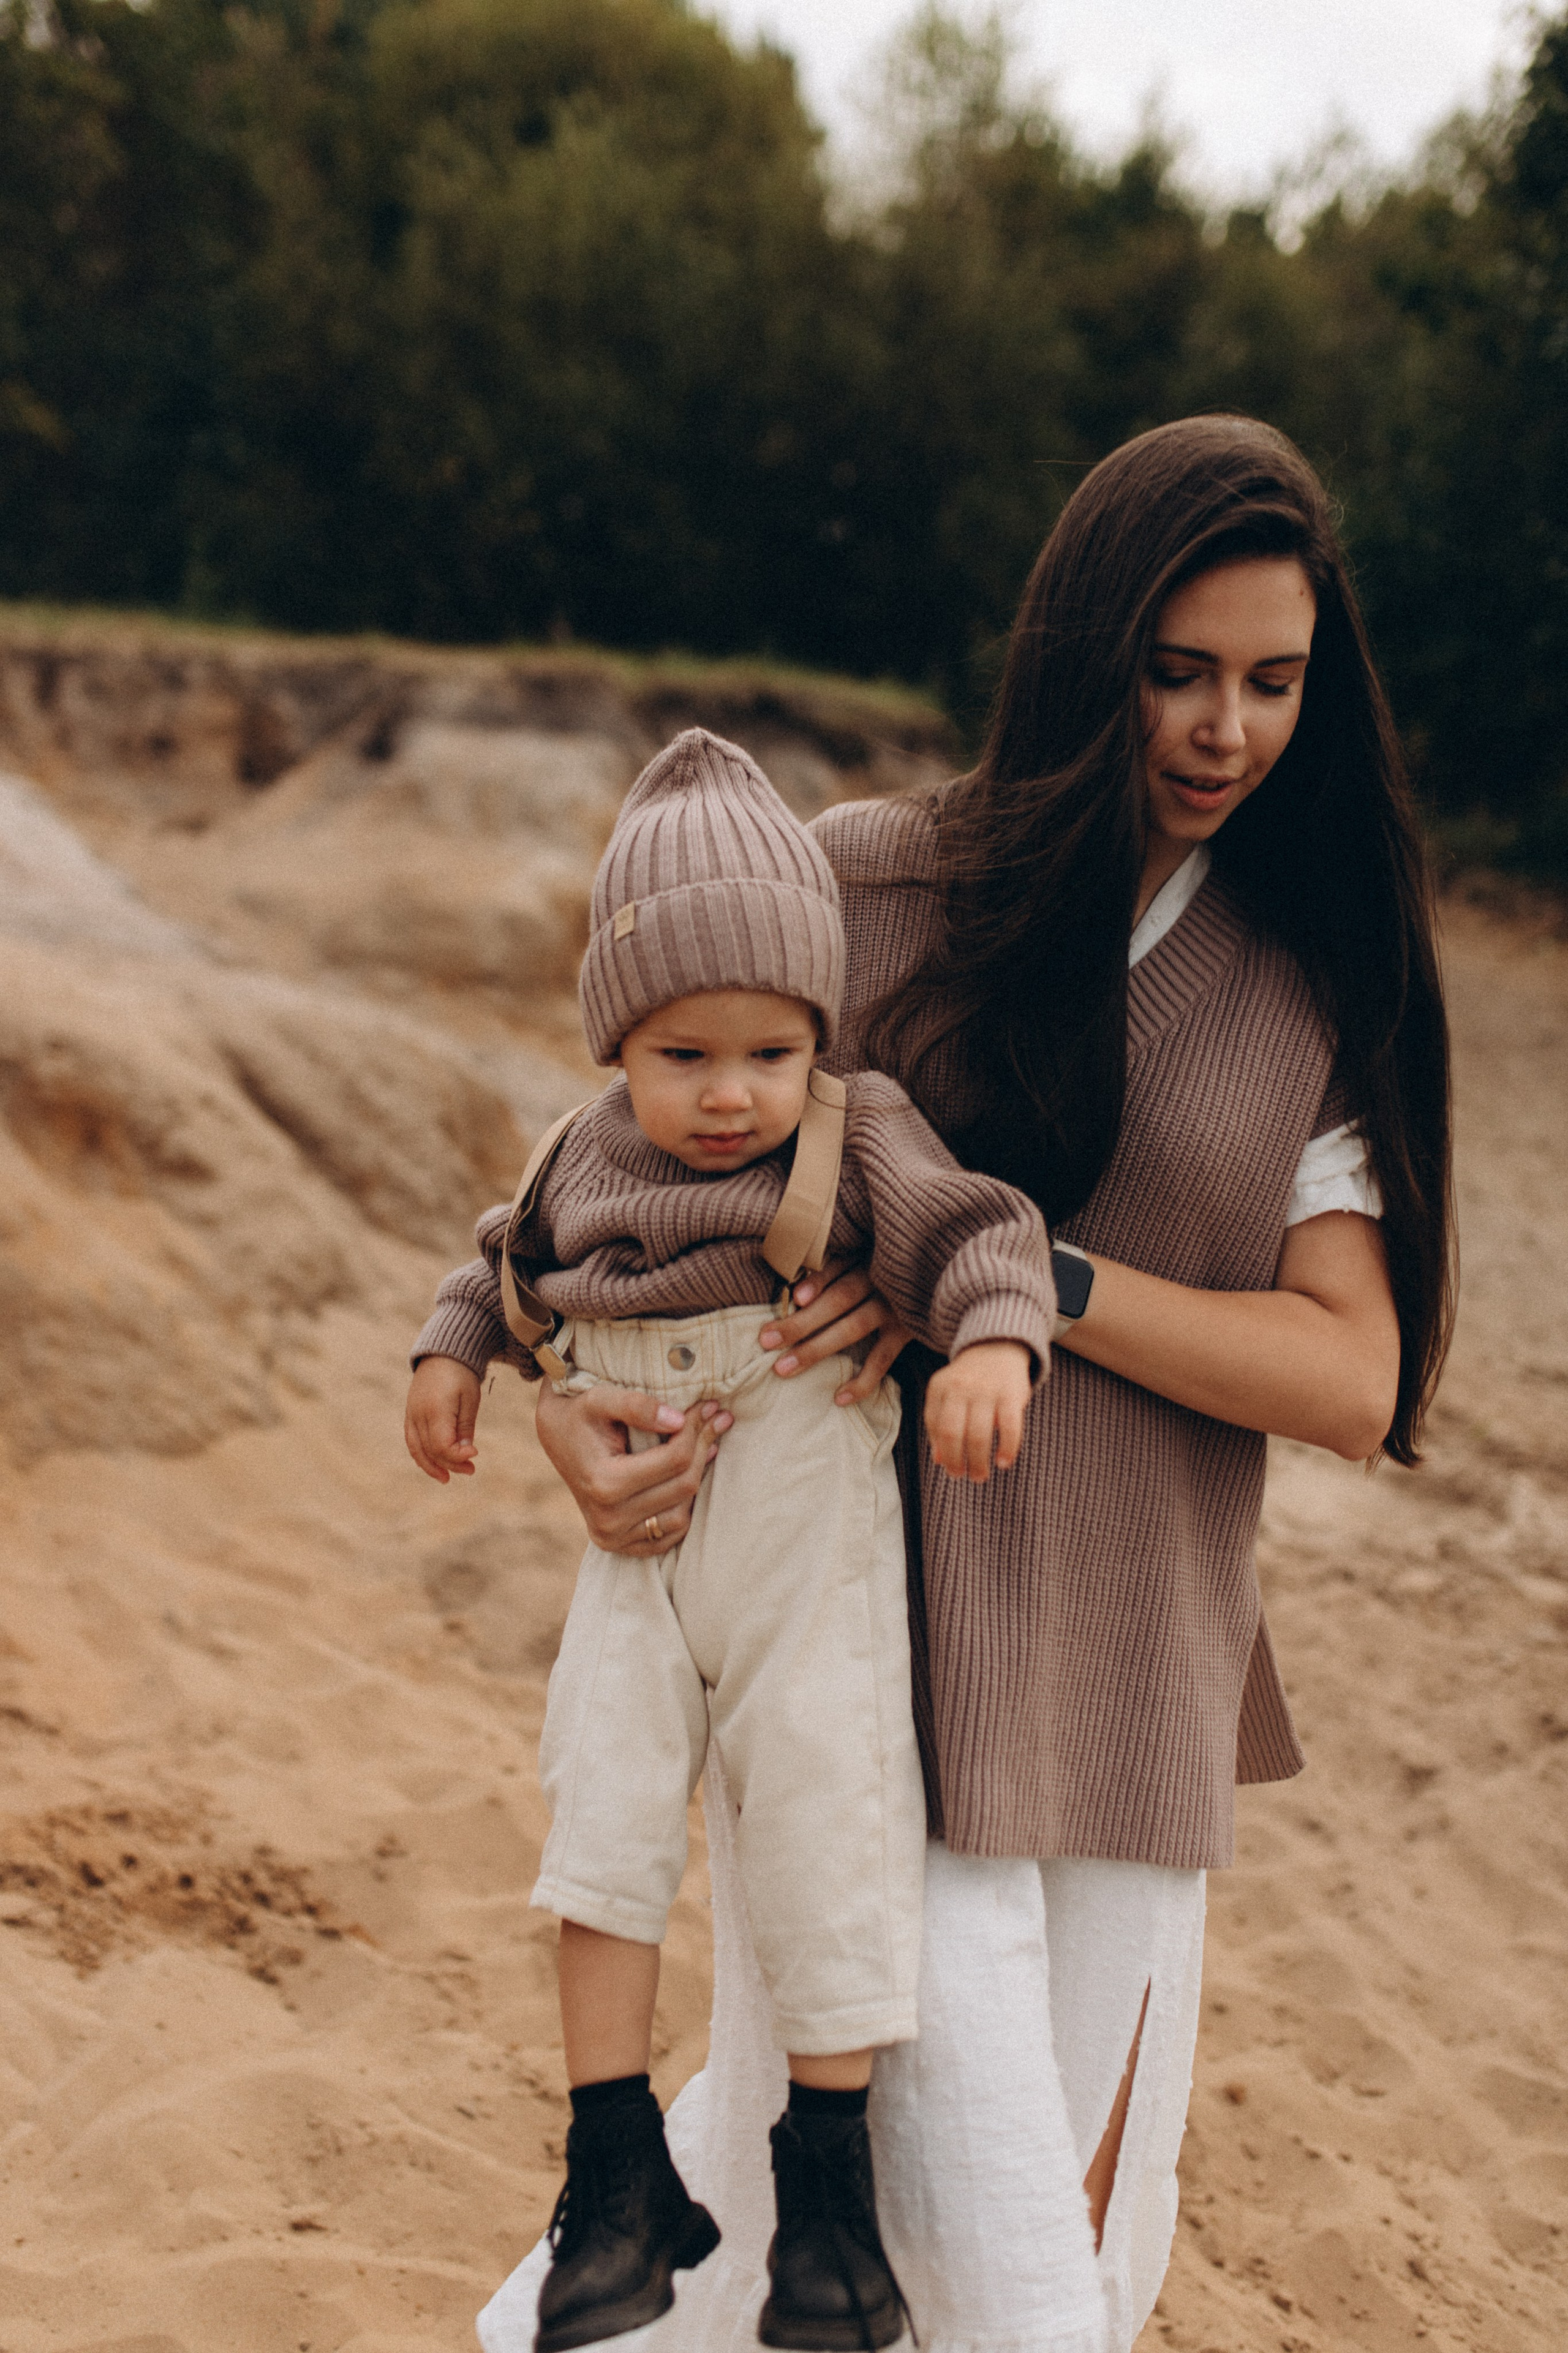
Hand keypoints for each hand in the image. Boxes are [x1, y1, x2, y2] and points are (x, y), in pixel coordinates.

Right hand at [405, 1356, 483, 1481]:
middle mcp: (418, 1415)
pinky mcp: (410, 1415)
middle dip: (450, 1464)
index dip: (457, 1456)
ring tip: (447, 1478)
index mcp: (435, 1409)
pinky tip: (434, 1464)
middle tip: (471, 1470)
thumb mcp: (470, 1398)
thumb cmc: (461, 1375)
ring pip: (416, 1449)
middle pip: (430, 1451)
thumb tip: (465, 1453)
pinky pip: (412, 1441)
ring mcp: (411, 1415)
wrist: (442, 1353)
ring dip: (431, 1466)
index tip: (475, 1455)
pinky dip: (421, 1455)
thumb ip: (465, 1427)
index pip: (441, 1445)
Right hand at [534, 1381, 733, 1554]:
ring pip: (682, 1514)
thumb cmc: (578, 1412)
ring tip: (705, 1444)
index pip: (674, 1460)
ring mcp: (613, 1537)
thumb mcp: (600, 1399)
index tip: (705, 1406)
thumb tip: (678, 1420)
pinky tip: (686, 1475)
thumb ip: (637, 1406)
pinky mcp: (620, 1545)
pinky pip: (669, 1535)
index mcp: (603, 1483)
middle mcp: (608, 1519)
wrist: (554, 1436)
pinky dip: (683, 1508)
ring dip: (697, 1477)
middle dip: (703, 1447)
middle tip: (714, 1417)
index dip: (695, 1430)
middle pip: (683, 1486)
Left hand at [758, 1263, 913, 1405]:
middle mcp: (881, 1280)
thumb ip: (836, 1269)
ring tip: (784, 1368)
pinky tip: (840, 1397)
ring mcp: (895, 1307)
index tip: (796, 1297)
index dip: (818, 1281)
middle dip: (801, 1321)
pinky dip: (863, 1380)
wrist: (939, 1282)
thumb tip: (796, 1295)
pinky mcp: (907, 1331)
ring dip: (816, 1348)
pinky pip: (882, 1359)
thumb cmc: (887, 1270)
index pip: (838, 1266)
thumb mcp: (866, 1257)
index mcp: (867, 1257)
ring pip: (853, 1327)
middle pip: (839, 1299)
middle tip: (766, 1339)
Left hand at [924, 1341, 1031, 1481]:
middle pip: (953, 1433)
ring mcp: (986, 1391)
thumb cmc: (969, 1380)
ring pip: (979, 1435)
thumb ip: (939, 1423)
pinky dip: (1007, 1449)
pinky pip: (1010, 1428)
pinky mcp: (1011, 1394)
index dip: (943, 1451)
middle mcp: (961, 1388)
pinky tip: (1004, 1462)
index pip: (936, 1426)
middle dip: (957, 1461)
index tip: (951, 1468)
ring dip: (979, 1462)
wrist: (997, 1345)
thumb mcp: (947, 1394)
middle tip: (964, 1476)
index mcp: (941, 1387)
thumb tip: (939, 1460)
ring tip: (980, 1476)